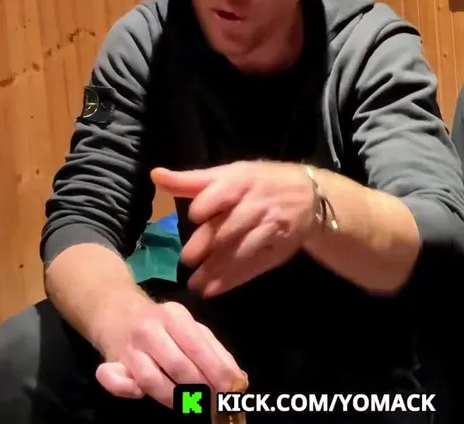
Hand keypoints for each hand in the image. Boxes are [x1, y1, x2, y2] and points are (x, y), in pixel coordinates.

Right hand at [94, 300, 245, 406]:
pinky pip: (115, 381)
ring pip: (151, 379)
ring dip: (174, 399)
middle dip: (200, 390)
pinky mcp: (110, 362)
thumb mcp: (190, 328)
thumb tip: (239, 380)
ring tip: (191, 408)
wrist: (116, 310)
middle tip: (214, 406)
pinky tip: (141, 395)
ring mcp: (128, 347)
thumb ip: (215, 352)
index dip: (217, 372)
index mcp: (174, 316)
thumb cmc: (162, 324)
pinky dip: (127, 391)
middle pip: (177, 365)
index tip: (231, 392)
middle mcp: (150, 330)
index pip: (199, 347)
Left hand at [153, 162, 317, 296]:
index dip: (205, 206)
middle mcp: (255, 206)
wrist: (309, 196)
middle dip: (207, 245)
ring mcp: (268, 230)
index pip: (219, 195)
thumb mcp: (228, 174)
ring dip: (217, 269)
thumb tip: (155, 175)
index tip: (193, 217)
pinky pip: (253, 266)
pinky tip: (214, 290)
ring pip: (240, 251)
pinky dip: (233, 279)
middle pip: (228, 228)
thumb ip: (190, 181)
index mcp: (240, 183)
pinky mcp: (277, 250)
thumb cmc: (258, 182)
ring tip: (195, 284)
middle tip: (187, 260)